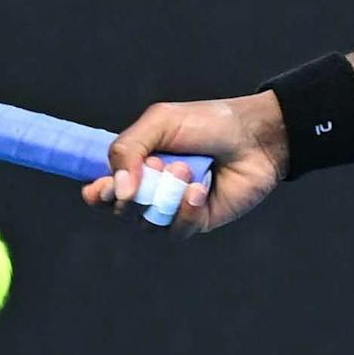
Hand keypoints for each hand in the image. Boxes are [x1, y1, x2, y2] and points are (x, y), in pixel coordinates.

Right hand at [81, 94, 286, 234]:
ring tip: (185, 170)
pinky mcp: (196, 222)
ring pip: (147, 224)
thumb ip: (127, 149)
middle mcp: (150, 190)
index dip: (98, 194)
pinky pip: (176, 231)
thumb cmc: (207, 123)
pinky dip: (184, 211)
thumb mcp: (160, 123)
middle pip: (121, 211)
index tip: (102, 188)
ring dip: (163, 198)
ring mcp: (173, 208)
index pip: (104, 190)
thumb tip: (118, 190)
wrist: (255, 136)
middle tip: (155, 169)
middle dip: (132, 195)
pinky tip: (200, 190)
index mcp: (136, 165)